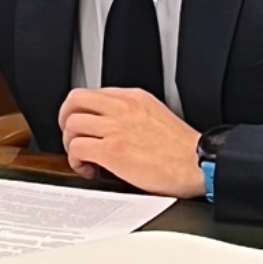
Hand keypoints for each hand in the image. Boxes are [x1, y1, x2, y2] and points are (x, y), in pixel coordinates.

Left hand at [57, 88, 204, 198]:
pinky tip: (89, 169)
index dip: (82, 111)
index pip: (93, 94)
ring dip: (70, 143)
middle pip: (74, 100)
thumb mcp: (156, 115)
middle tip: (71, 135)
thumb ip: (132, 114)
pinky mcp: (111, 151)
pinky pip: (77, 148)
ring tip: (83, 157)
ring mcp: (115, 128)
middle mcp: (122, 108)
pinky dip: (76, 161)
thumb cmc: (183, 149)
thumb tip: (113, 125)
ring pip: (71, 125)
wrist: (197, 163)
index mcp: (134, 97)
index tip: (85, 125)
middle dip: (66, 119)